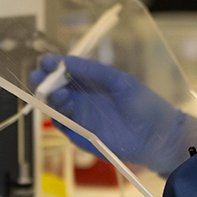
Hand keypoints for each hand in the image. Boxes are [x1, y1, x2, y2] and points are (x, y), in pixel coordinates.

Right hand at [30, 54, 192, 174]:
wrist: (157, 136)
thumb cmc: (144, 105)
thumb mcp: (120, 80)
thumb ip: (94, 71)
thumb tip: (67, 60)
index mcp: (90, 82)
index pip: (64, 71)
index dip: (53, 65)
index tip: (47, 60)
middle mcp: (81, 98)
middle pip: (52, 87)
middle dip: (43, 79)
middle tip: (39, 74)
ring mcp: (79, 116)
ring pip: (53, 105)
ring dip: (50, 96)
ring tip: (60, 92)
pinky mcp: (79, 134)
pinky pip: (61, 124)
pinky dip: (59, 114)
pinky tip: (67, 104)